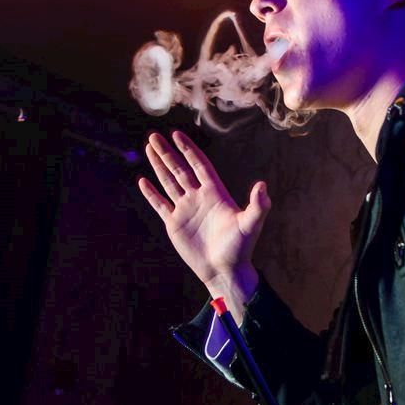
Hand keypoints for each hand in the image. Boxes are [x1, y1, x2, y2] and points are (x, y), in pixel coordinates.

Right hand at [138, 130, 269, 294]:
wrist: (224, 270)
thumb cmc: (240, 248)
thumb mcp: (250, 224)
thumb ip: (258, 205)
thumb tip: (262, 185)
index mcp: (215, 193)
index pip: (199, 165)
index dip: (188, 150)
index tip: (177, 134)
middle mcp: (199, 197)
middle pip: (180, 169)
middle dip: (167, 153)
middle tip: (154, 136)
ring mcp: (186, 210)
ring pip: (169, 182)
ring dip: (159, 166)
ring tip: (148, 148)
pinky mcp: (175, 224)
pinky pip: (160, 204)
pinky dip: (151, 193)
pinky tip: (142, 181)